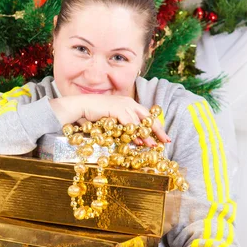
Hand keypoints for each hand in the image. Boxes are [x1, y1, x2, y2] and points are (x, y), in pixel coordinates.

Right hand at [49, 95, 168, 144]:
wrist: (80, 107)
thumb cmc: (95, 115)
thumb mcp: (114, 121)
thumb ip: (124, 127)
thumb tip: (136, 139)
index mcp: (129, 103)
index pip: (147, 116)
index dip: (156, 126)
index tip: (163, 137)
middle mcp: (129, 102)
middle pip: (148, 117)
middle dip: (158, 130)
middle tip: (165, 141)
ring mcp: (123, 104)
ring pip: (139, 121)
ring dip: (146, 134)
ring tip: (151, 145)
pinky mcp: (116, 108)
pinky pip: (128, 122)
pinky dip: (134, 131)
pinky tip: (138, 140)